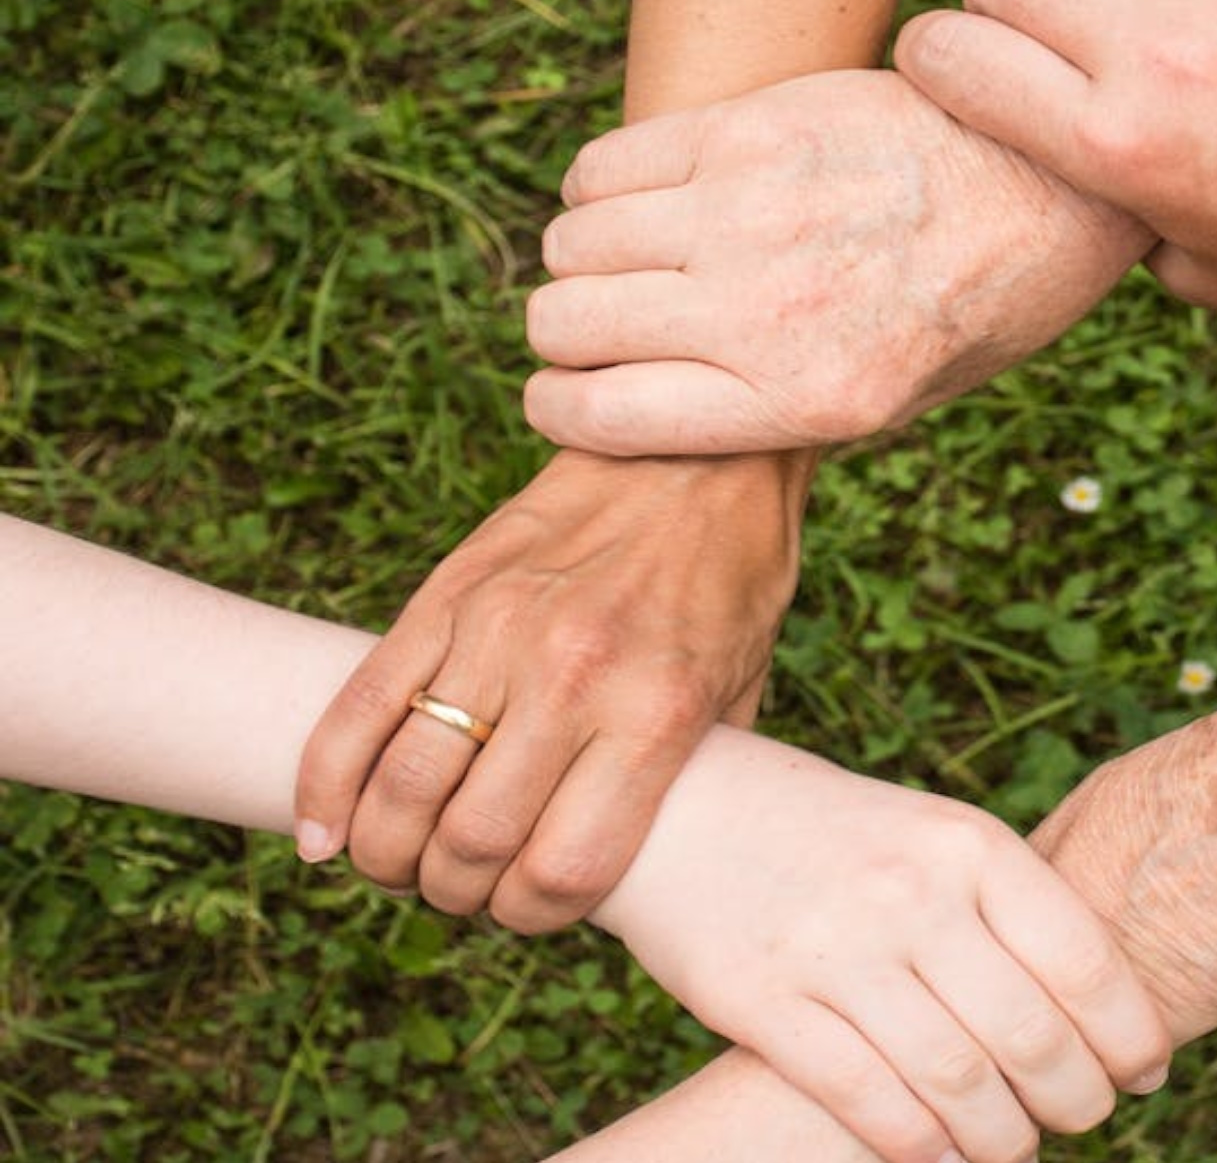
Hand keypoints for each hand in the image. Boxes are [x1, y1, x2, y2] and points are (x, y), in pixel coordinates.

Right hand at [294, 449, 808, 930]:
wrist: (695, 451)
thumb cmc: (732, 580)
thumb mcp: (742, 689)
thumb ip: (690, 778)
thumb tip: (634, 865)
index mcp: (657, 714)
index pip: (563, 870)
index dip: (533, 917)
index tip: (529, 911)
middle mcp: (573, 677)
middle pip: (472, 842)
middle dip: (456, 894)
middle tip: (462, 891)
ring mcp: (499, 632)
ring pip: (404, 787)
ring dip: (387, 854)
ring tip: (400, 865)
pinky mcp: (445, 594)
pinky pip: (358, 708)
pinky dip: (324, 785)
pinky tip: (323, 832)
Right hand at [522, 69, 1152, 456]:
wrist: (1050, 184)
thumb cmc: (974, 306)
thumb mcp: (895, 403)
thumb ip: (774, 412)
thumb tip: (647, 410)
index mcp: (804, 400)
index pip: (595, 416)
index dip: (558, 405)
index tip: (569, 391)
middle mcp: (766, 312)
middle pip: (565, 323)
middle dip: (568, 332)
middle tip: (609, 322)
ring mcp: (751, 212)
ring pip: (572, 240)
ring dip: (585, 257)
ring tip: (636, 257)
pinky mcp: (750, 128)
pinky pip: (605, 164)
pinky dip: (599, 188)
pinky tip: (646, 198)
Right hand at [592, 727, 1171, 1162]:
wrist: (680, 807)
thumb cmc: (835, 835)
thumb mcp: (931, 836)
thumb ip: (1004, 908)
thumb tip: (1101, 1012)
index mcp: (966, 843)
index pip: (1083, 960)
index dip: (1130, 1034)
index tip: (1146, 1073)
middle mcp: (910, 893)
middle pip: (1031, 1034)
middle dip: (1077, 1099)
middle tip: (1085, 1117)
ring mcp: (835, 948)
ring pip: (957, 1080)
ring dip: (1003, 1137)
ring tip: (1016, 1146)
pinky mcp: (763, 1001)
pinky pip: (866, 1099)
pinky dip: (919, 1146)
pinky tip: (942, 1156)